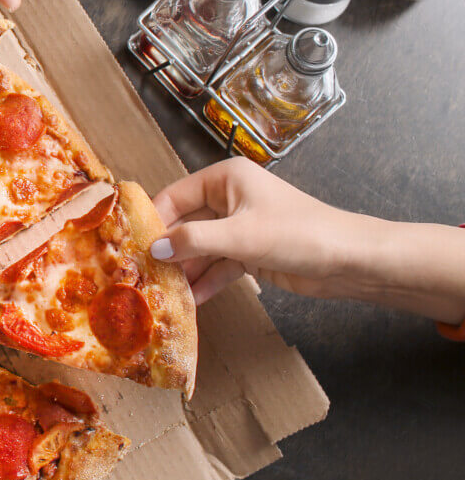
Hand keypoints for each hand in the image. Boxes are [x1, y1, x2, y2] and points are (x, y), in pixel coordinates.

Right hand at [150, 158, 361, 304]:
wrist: (350, 261)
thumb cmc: (299, 234)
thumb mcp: (241, 236)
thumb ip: (194, 240)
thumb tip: (154, 248)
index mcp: (225, 179)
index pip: (175, 196)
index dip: (153, 220)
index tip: (130, 245)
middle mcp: (229, 199)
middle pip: (185, 224)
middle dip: (167, 249)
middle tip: (140, 273)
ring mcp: (239, 227)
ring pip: (200, 248)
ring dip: (184, 270)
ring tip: (161, 292)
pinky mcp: (249, 252)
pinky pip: (217, 265)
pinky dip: (206, 281)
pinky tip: (191, 300)